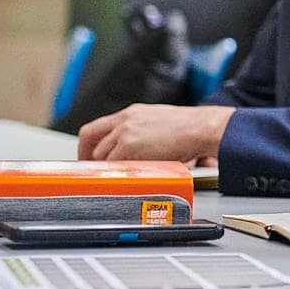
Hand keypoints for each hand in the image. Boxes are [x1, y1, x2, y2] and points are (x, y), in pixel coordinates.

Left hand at [77, 104, 233, 162]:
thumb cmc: (190, 127)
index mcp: (131, 113)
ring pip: (101, 154)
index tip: (90, 157)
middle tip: (96, 170)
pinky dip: (116, 171)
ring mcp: (125, 132)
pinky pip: (113, 163)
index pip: (96, 128)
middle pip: (92, 141)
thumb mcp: (158, 121)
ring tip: (119, 175)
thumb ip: (141, 131)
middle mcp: (125, 120)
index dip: (88, 145)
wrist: (201, 127)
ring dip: (108, 167)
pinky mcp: (130, 146)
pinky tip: (126, 175)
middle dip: (91, 158)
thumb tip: (135, 149)